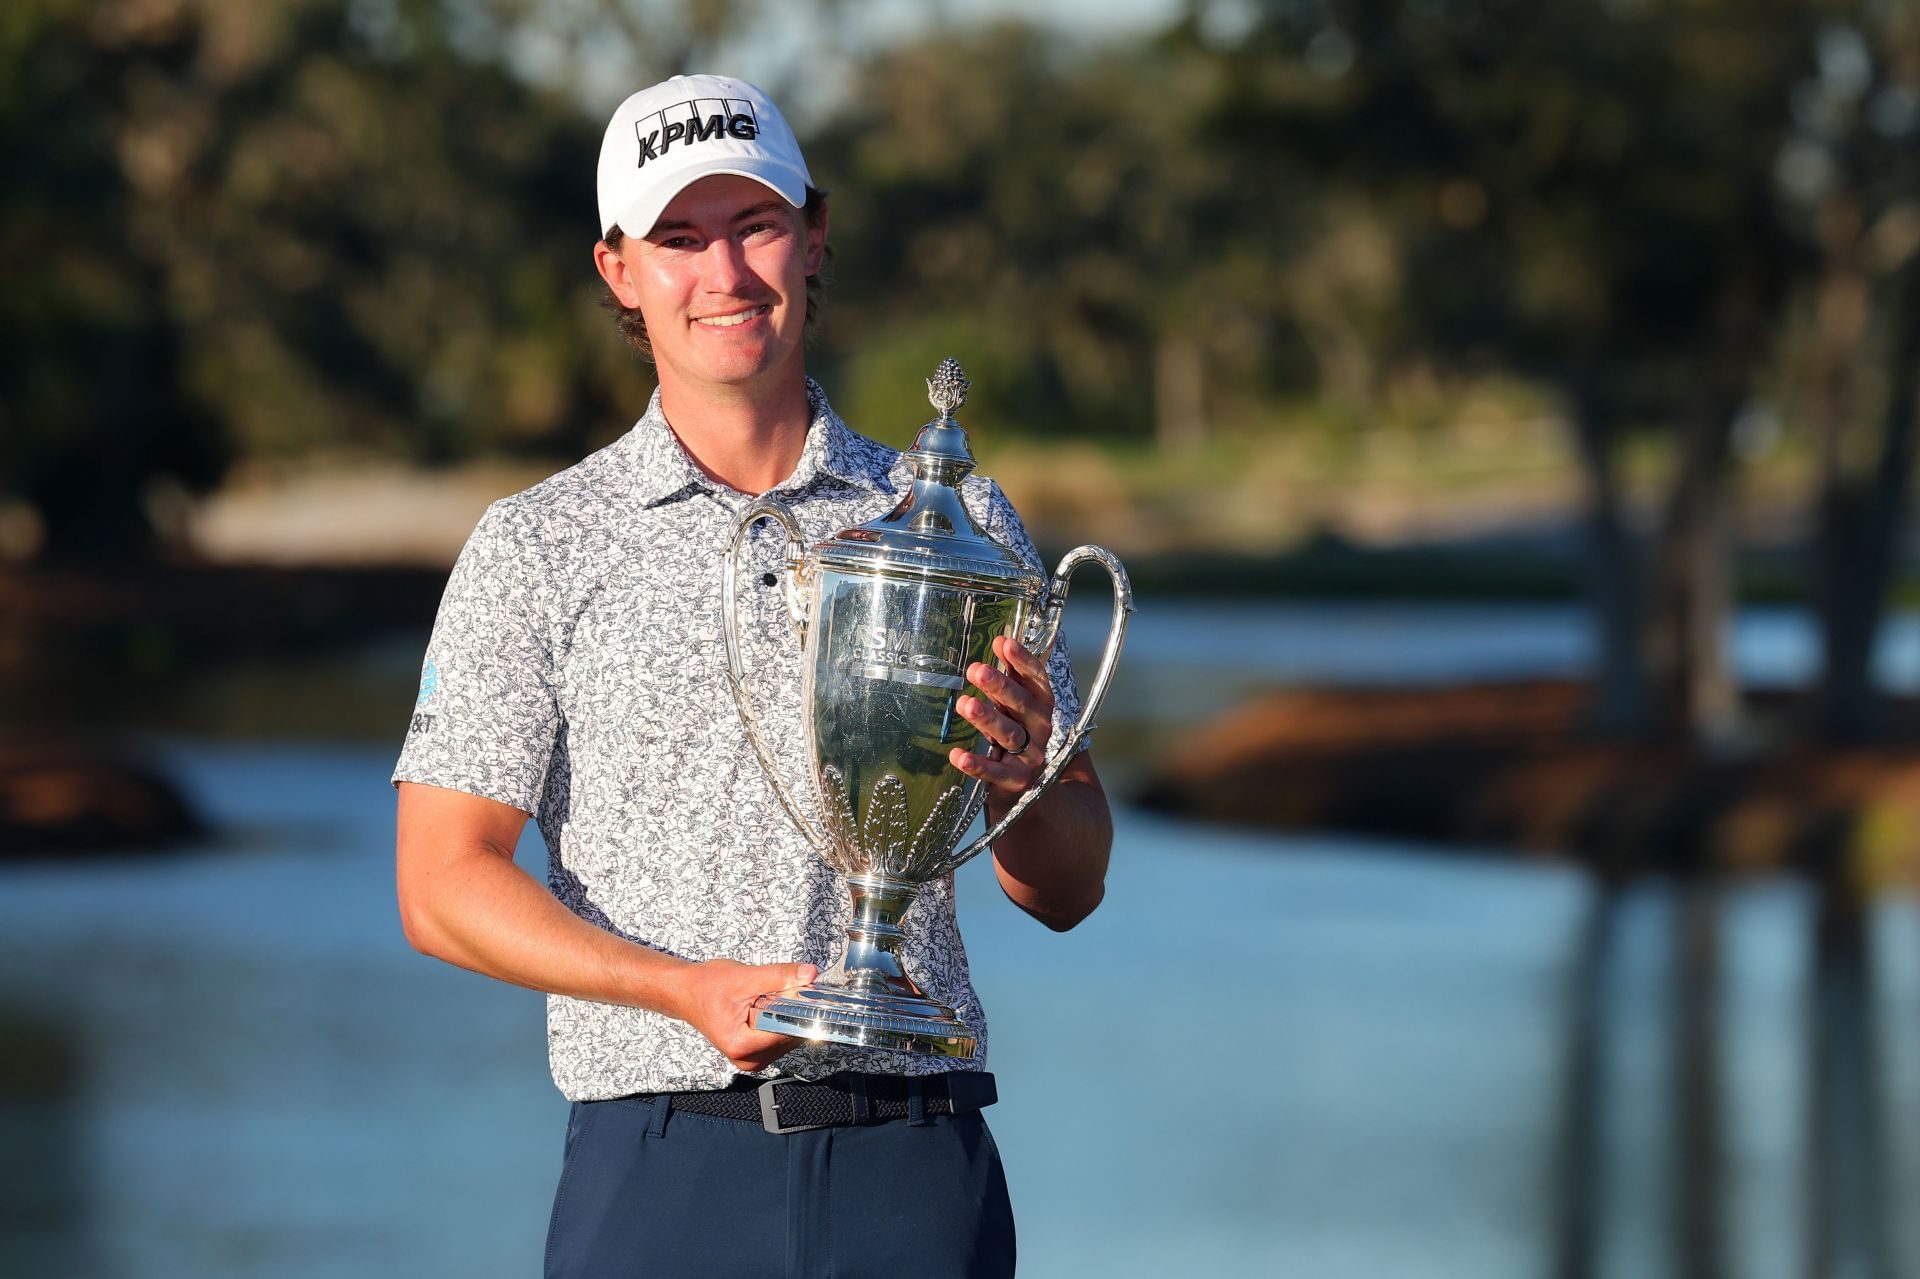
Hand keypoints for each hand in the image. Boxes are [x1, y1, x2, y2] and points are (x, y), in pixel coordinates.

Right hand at [677, 958, 818, 1072]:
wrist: (687, 992)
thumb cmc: (706, 986)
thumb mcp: (745, 976)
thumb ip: (779, 976)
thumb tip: (809, 974)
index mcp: (743, 1046)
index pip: (789, 1032)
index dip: (803, 1010)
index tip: (810, 993)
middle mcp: (748, 1060)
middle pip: (791, 1037)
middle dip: (794, 1012)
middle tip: (785, 989)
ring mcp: (751, 1060)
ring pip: (788, 1038)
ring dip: (787, 1016)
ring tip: (768, 998)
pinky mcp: (754, 1054)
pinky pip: (779, 1038)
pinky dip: (780, 1020)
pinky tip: (767, 1006)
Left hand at [950, 634, 1051, 818]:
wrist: (1032, 792)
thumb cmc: (1017, 736)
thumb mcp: (1016, 708)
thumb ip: (1010, 679)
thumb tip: (1001, 641)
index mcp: (1042, 707)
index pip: (1038, 681)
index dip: (1023, 662)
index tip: (1004, 643)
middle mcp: (1041, 731)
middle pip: (1023, 706)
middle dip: (1001, 687)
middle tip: (977, 670)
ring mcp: (1030, 758)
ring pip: (1010, 735)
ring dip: (987, 719)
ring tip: (965, 704)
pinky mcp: (1014, 782)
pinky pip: (994, 772)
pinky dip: (976, 764)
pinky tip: (957, 755)